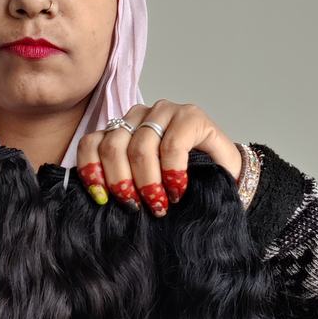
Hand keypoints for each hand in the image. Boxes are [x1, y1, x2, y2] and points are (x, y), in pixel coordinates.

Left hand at [74, 101, 243, 215]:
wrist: (225, 180)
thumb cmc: (179, 185)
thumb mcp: (141, 186)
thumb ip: (120, 183)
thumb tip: (97, 199)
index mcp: (120, 130)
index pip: (91, 144)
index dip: (92, 172)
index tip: (102, 199)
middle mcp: (139, 115)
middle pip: (113, 147)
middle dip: (121, 182)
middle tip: (135, 206)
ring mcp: (165, 112)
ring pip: (140, 147)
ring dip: (148, 182)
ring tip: (159, 203)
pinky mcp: (191, 115)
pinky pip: (172, 145)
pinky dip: (172, 172)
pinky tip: (177, 189)